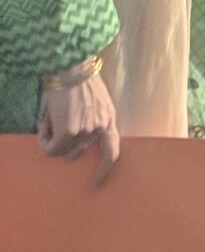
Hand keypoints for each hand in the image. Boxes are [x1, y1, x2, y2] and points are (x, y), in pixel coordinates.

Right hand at [38, 66, 119, 184]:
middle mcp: (100, 127)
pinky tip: (43, 123)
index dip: (105, 169)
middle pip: (77, 154)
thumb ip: (90, 121)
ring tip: (49, 118)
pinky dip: (43, 139)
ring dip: (51, 139)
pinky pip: (50, 149)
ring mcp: (86, 131)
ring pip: (61, 151)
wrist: (69, 66)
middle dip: (62, 146)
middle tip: (51, 130)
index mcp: (108, 117)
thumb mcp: (93, 101)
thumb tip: (70, 146)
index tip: (97, 185)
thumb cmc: (76, 80)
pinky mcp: (69, 132)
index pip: (113, 149)